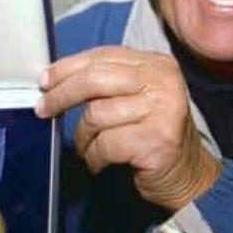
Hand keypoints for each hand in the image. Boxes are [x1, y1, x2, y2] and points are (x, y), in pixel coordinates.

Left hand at [36, 46, 220, 210]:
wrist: (189, 177)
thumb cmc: (155, 137)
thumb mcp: (138, 98)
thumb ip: (109, 83)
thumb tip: (57, 79)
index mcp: (158, 65)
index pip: (104, 56)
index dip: (69, 67)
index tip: (46, 80)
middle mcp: (164, 82)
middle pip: (96, 79)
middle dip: (62, 95)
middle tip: (44, 108)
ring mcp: (163, 110)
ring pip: (97, 114)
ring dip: (83, 137)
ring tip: (88, 148)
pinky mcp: (156, 139)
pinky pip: (105, 144)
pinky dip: (94, 156)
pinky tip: (99, 162)